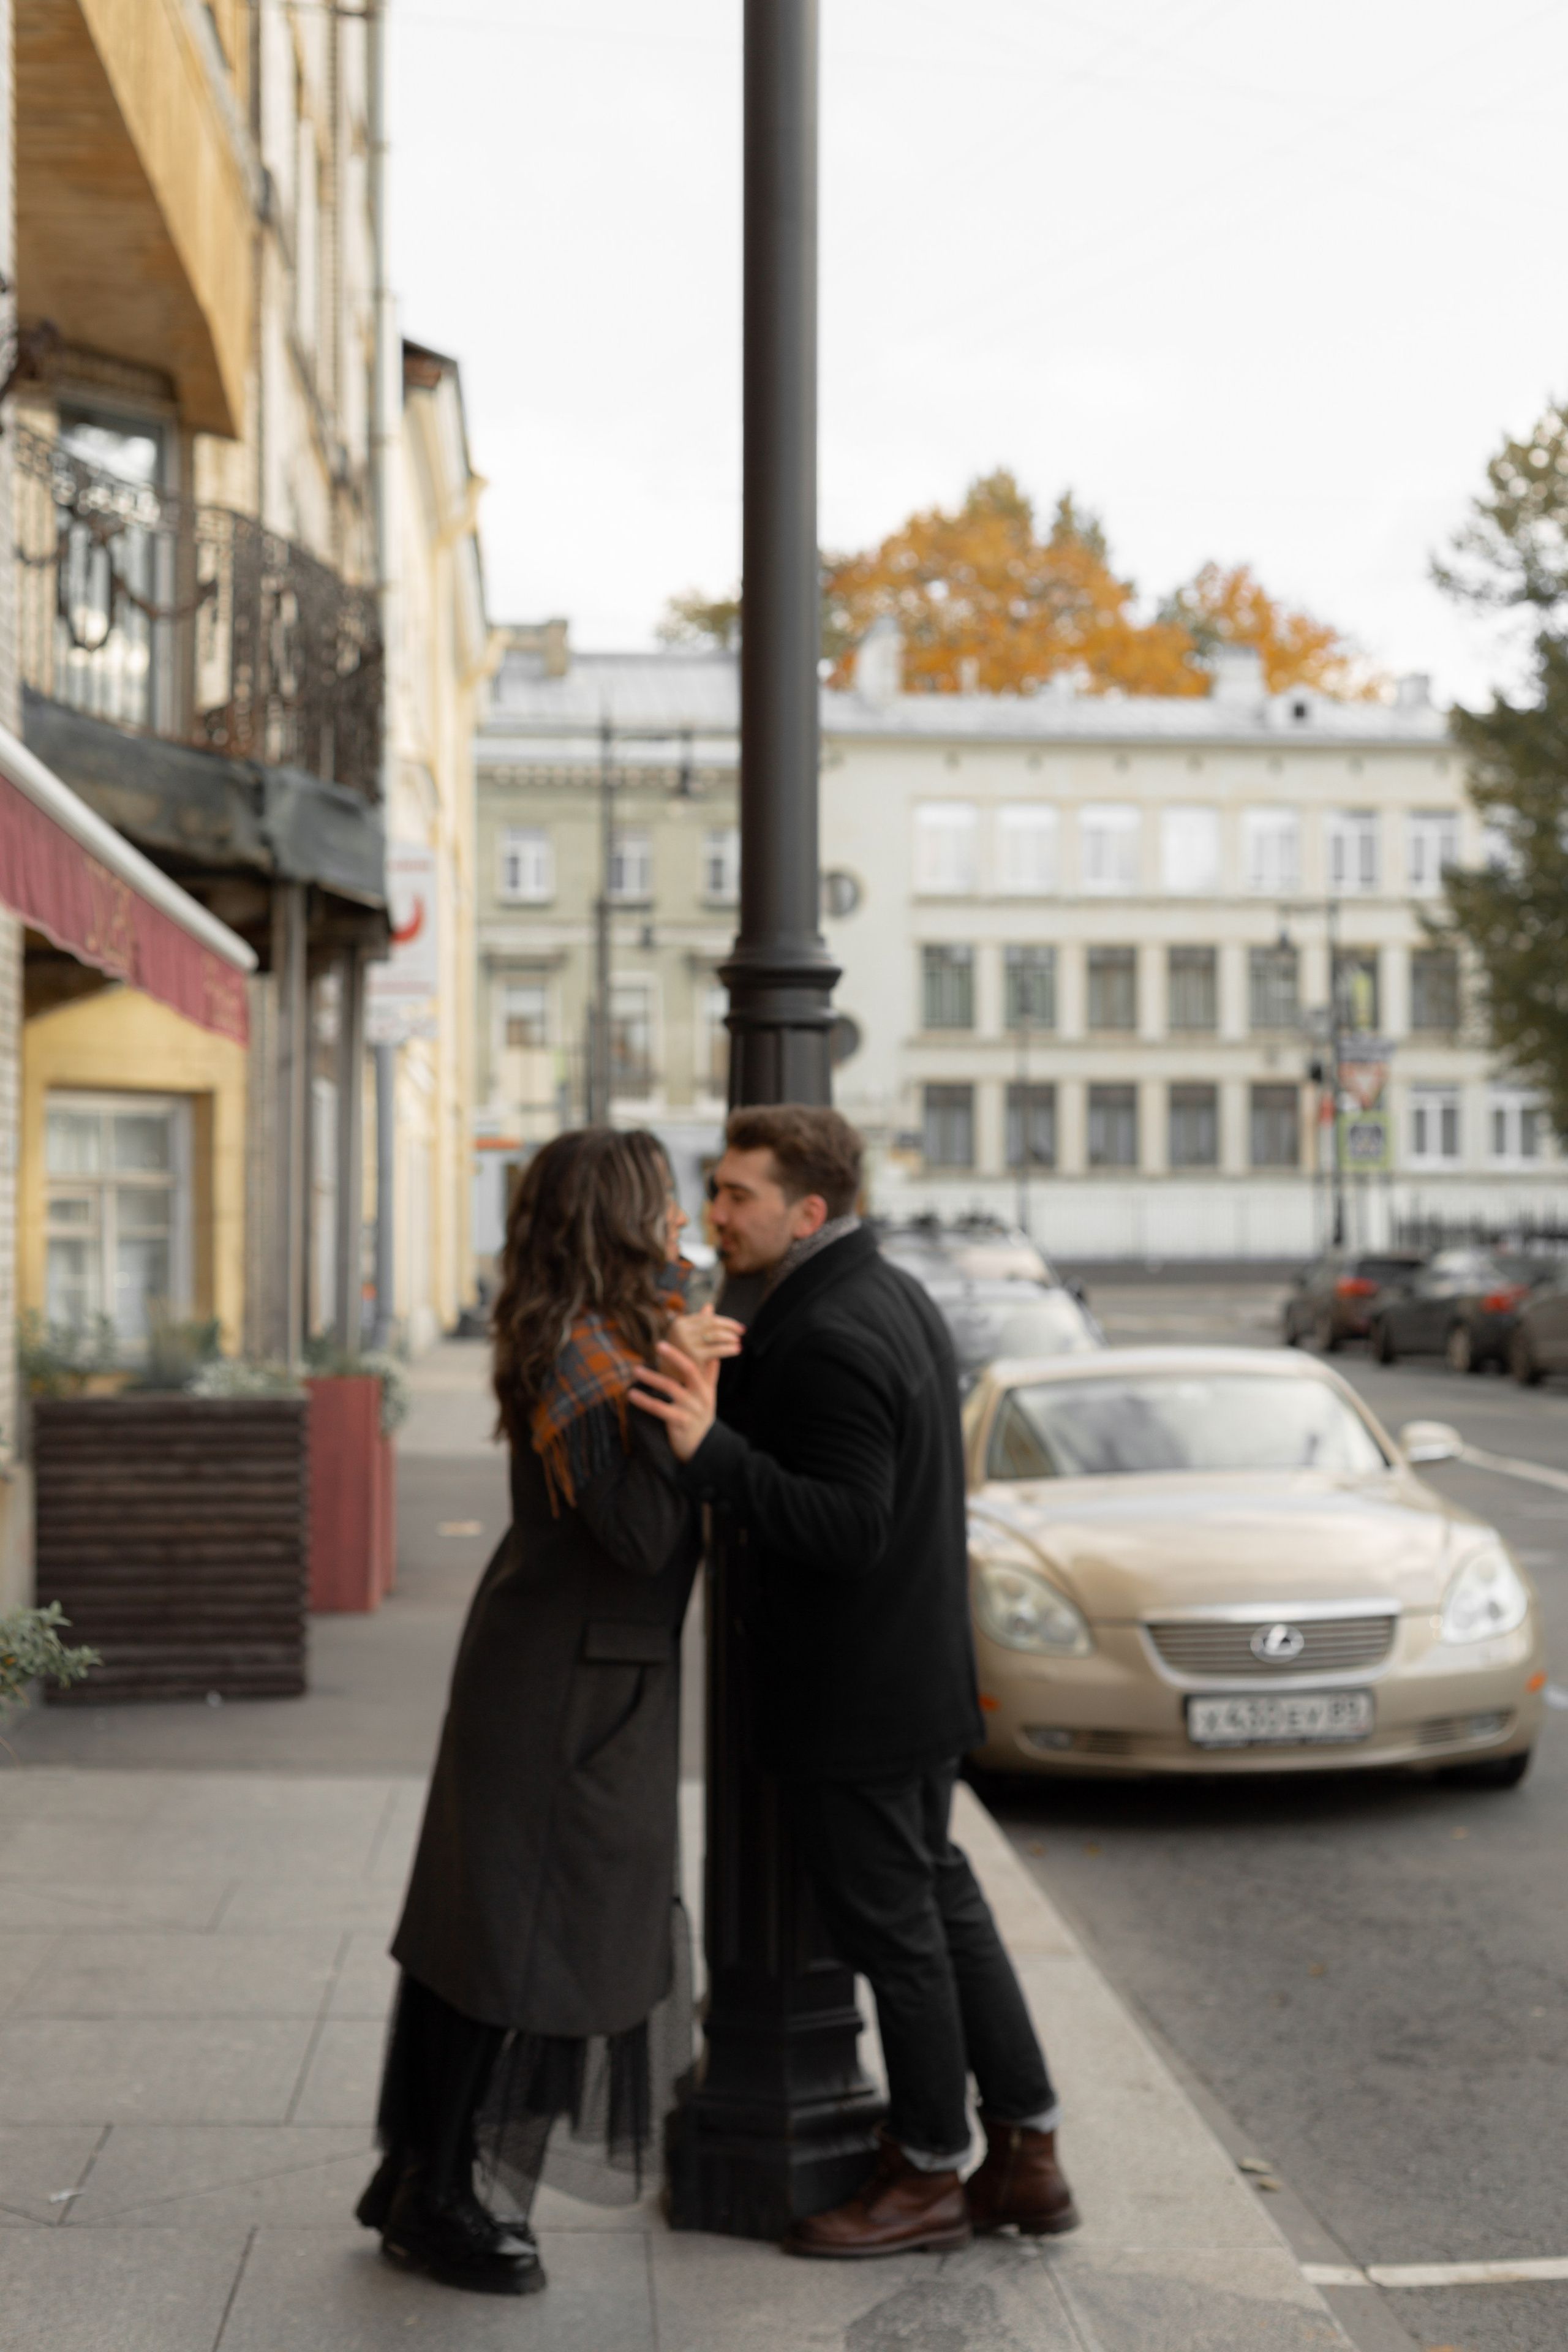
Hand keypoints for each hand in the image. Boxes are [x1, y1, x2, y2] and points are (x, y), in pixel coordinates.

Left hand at [630, 1340, 718, 1462]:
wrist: (704, 1448)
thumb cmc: (703, 1418)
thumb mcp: (710, 1397)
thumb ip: (710, 1377)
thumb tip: (714, 1356)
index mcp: (705, 1389)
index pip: (695, 1366)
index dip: (680, 1354)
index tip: (664, 1342)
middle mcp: (700, 1397)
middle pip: (688, 1371)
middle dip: (674, 1357)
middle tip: (657, 1344)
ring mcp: (690, 1410)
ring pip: (670, 1388)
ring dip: (652, 1377)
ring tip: (635, 1370)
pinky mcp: (679, 1424)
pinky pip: (659, 1409)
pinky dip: (644, 1401)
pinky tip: (632, 1395)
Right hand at [668, 1304, 743, 1367]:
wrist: (670, 1377)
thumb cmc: (681, 1354)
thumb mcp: (688, 1336)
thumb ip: (698, 1322)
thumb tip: (709, 1306)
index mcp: (680, 1323)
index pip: (707, 1318)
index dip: (724, 1321)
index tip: (737, 1325)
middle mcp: (682, 1330)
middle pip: (713, 1324)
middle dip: (730, 1326)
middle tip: (742, 1330)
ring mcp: (687, 1343)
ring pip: (716, 1335)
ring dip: (730, 1337)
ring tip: (738, 1341)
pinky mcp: (694, 1356)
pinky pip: (718, 1350)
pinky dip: (729, 1349)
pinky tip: (737, 1350)